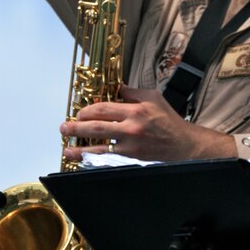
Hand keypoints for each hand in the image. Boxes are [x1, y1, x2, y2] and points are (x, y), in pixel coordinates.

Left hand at [60, 84, 236, 162]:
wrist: (184, 144)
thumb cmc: (169, 120)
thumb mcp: (153, 97)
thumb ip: (132, 92)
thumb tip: (114, 88)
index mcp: (135, 110)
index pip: (104, 108)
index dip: (87, 110)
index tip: (79, 112)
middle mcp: (131, 128)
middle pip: (96, 127)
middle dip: (76, 127)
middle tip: (64, 128)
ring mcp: (131, 146)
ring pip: (99, 147)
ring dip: (79, 149)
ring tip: (66, 149)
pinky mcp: (132, 159)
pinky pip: (108, 160)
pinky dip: (94, 161)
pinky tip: (83, 161)